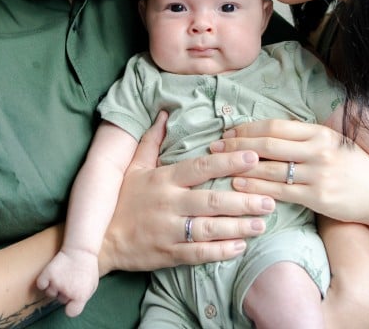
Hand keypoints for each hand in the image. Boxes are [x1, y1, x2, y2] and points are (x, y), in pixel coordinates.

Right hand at [36, 248, 97, 317]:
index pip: (72, 312)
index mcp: (81, 295)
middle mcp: (68, 291)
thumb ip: (84, 296)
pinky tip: (50, 276)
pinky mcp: (48, 274)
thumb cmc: (87, 267)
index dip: (71, 307)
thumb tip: (73, 304)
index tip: (72, 300)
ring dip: (54, 287)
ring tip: (62, 275)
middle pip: (61, 300)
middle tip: (70, 279)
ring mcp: (57, 283)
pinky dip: (43, 282)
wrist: (81, 249)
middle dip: (64, 292)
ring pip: (50, 293)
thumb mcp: (92, 284)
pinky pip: (41, 285)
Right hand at [100, 112, 275, 273]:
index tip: (252, 157)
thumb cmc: (120, 200)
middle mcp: (169, 204)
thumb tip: (164, 114)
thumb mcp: (132, 168)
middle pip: (212, 200)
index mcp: (164, 180)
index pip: (200, 168)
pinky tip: (240, 246)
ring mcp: (169, 231)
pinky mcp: (168, 254)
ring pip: (210, 229)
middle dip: (244, 200)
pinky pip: (199, 253)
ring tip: (262, 223)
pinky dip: (221, 251)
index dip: (228, 162)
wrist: (98, 241)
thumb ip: (151, 141)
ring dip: (239, 226)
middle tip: (270, 199)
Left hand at [210, 118, 368, 228]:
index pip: (276, 126)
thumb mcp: (335, 143)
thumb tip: (273, 132)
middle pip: (268, 144)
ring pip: (270, 167)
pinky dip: (256, 188)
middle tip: (215, 147)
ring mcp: (318, 174)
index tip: (229, 132)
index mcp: (320, 132)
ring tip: (221, 166)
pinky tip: (239, 186)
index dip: (248, 128)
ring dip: (242, 167)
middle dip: (237, 145)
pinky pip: (280, 191)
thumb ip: (307, 137)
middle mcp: (318, 150)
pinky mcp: (318, 197)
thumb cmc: (356, 168)